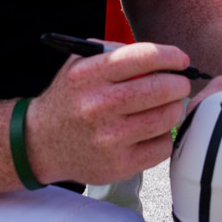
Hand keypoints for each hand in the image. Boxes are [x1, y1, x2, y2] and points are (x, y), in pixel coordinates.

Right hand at [25, 42, 195, 188]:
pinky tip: (151, 131)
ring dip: (173, 109)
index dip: (170, 56)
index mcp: (89, 76)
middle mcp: (98, 106)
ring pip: (166, 118)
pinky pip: (162, 147)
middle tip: (178, 84)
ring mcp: (109, 139)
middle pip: (161, 89)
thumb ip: (116, 55)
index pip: (143, 58)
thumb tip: (165, 59)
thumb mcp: (79, 65)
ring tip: (164, 107)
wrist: (41, 143)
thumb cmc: (70, 99)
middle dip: (178, 84)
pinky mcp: (120, 165)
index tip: (180, 60)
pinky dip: (163, 136)